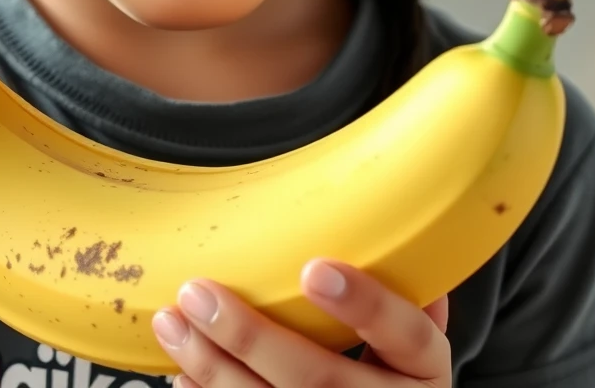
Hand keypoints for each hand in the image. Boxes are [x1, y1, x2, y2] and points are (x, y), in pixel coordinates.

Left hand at [152, 260, 450, 386]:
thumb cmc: (394, 369)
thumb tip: (386, 222)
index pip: (407, 335)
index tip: (314, 268)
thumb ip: (401, 291)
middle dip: (251, 337)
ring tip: (171, 323)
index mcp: (422, 371)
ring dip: (212, 367)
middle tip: (199, 293)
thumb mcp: (411, 339)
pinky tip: (182, 374)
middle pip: (320, 379)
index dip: (364, 303)